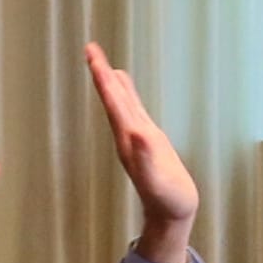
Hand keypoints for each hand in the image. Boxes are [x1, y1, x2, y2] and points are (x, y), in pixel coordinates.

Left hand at [85, 43, 202, 262]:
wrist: (171, 214)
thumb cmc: (169, 199)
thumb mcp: (160, 179)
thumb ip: (148, 156)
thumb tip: (137, 131)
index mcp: (130, 139)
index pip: (114, 102)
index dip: (103, 78)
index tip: (92, 55)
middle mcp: (128, 135)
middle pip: (112, 98)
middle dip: (101, 73)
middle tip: (91, 48)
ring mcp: (137, 137)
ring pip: (120, 103)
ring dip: (110, 82)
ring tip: (103, 62)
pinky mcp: (147, 140)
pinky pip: (134, 110)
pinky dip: (127, 95)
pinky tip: (125, 87)